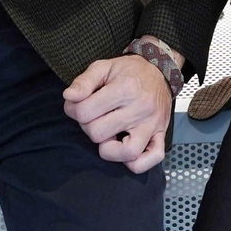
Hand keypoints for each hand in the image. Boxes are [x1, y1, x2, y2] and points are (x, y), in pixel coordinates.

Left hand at [63, 54, 171, 173]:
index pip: (85, 112)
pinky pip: (152, 159)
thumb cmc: (129, 71)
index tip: (77, 106)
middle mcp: (141, 107)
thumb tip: (69, 97)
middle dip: (88, 127)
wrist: (159, 71)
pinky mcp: (161, 134)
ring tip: (107, 136)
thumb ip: (84, 81)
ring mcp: (152, 124)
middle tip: (93, 117)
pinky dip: (137, 163)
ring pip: (127, 152)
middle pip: (99, 133)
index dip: (73, 110)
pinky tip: (124, 151)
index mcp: (125, 88)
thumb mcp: (104, 66)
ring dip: (109, 149)